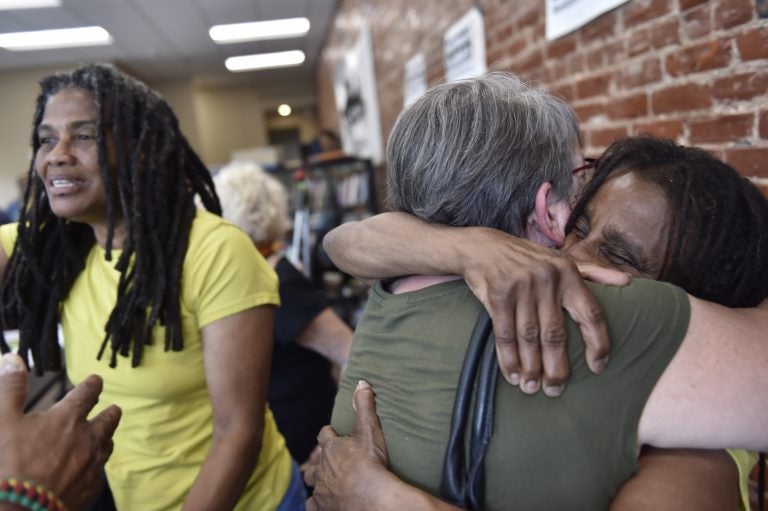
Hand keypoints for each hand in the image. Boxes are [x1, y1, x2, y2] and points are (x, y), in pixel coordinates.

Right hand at [0, 353, 120, 510]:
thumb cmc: (9, 464)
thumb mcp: (3, 420)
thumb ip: (11, 388)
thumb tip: (14, 359)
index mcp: (68, 418)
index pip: (87, 393)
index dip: (92, 384)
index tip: (97, 380)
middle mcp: (87, 439)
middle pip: (109, 419)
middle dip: (110, 411)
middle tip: (113, 408)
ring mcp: (92, 465)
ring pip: (107, 445)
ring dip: (106, 438)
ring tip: (104, 436)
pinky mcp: (91, 488)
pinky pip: (99, 471)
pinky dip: (96, 465)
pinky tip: (91, 468)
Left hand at [304, 380, 394, 510]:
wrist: (370, 497)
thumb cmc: (370, 462)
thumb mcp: (369, 429)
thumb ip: (365, 406)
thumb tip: (362, 382)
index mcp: (332, 448)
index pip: (325, 436)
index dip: (329, 434)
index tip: (332, 432)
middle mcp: (322, 468)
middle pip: (314, 462)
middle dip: (317, 460)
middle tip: (325, 461)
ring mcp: (321, 490)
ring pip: (312, 483)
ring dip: (315, 481)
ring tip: (322, 482)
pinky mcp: (322, 508)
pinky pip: (313, 506)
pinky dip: (316, 504)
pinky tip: (320, 504)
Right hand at [457, 227, 628, 395]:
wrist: (483, 247)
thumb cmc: (527, 258)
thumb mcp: (561, 260)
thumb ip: (594, 273)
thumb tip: (627, 282)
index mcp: (568, 273)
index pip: (591, 313)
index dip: (597, 343)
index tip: (598, 368)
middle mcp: (547, 279)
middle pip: (556, 334)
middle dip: (556, 368)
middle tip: (556, 390)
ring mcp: (521, 287)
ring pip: (529, 338)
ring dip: (531, 368)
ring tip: (532, 388)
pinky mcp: (497, 295)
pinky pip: (505, 334)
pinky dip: (508, 358)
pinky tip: (513, 375)